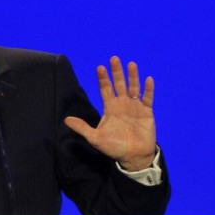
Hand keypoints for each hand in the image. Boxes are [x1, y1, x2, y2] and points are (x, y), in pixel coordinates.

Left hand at [64, 56, 155, 170]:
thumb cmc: (113, 147)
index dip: (103, 79)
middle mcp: (122, 104)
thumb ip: (82, 128)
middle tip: (114, 58)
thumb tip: (66, 120)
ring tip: (131, 64)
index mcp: (110, 108)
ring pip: (133, 87)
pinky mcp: (147, 112)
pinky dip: (148, 89)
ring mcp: (135, 107)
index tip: (100, 67)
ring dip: (132, 76)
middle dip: (116, 72)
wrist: (133, 156)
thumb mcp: (95, 138)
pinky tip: (147, 79)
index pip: (105, 89)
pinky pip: (148, 98)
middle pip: (119, 84)